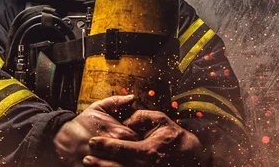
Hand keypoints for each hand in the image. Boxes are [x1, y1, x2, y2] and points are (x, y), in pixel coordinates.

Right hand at [54, 95, 139, 166]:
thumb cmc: (82, 123)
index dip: (142, 140)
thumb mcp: (98, 107)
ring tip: (125, 159)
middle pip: (137, 155)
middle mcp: (117, 148)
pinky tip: (113, 163)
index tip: (140, 139)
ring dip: (128, 162)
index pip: (142, 139)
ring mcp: (108, 160)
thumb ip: (116, 102)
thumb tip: (132, 97)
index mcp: (120, 133)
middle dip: (137, 153)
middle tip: (136, 152)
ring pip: (127, 165)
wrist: (63, 138)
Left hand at [84, 110, 208, 166]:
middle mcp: (146, 165)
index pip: (121, 148)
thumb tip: (126, 119)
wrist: (192, 157)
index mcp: (148, 150)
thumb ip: (141, 116)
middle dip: (99, 162)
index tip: (93, 141)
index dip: (105, 145)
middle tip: (86, 157)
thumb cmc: (175, 137)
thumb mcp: (161, 120)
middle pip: (117, 166)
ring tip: (90, 163)